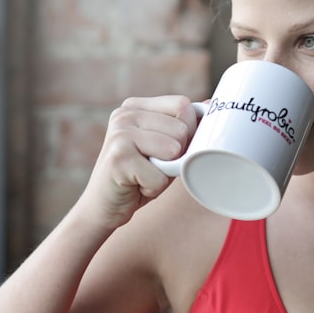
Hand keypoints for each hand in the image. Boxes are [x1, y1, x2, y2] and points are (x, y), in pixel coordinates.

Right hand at [78, 95, 198, 230]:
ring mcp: (120, 133)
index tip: (171, 149)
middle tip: (152, 166)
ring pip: (174, 150)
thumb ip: (182, 127)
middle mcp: (125, 114)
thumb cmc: (139, 176)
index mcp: (135, 106)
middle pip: (182, 128)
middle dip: (177, 156)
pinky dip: (153, 188)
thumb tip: (211, 105)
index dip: (189, 131)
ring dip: (166, 173)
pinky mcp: (119, 157)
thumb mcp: (164, 147)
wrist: (102, 207)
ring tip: (144, 174)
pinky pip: (160, 176)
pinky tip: (135, 185)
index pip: (183, 104)